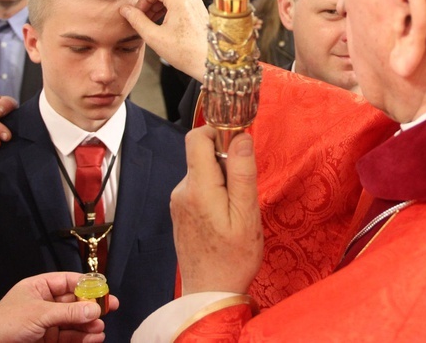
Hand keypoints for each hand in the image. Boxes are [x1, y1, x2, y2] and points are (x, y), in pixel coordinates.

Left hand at [0, 272, 119, 342]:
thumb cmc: (9, 322)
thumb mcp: (40, 314)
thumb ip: (69, 313)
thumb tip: (96, 309)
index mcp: (39, 287)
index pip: (68, 281)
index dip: (87, 285)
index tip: (104, 290)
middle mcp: (45, 302)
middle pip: (75, 302)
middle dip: (91, 307)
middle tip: (111, 307)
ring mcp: (47, 321)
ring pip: (74, 320)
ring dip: (89, 324)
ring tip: (100, 329)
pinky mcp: (48, 338)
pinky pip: (69, 335)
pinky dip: (82, 337)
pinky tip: (94, 338)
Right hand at [120, 0, 208, 77]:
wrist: (211, 64)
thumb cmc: (184, 52)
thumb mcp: (154, 37)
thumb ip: (137, 21)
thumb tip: (125, 10)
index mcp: (180, 0)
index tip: (138, 13)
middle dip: (151, 5)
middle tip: (142, 21)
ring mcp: (199, 7)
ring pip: (174, 1)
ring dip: (160, 10)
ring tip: (153, 26)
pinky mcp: (203, 16)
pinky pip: (183, 9)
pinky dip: (171, 15)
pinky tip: (167, 30)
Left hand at [171, 128, 262, 294]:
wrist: (210, 293)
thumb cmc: (234, 257)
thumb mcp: (247, 213)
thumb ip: (242, 172)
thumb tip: (241, 136)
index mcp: (198, 188)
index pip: (197, 137)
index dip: (219, 132)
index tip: (239, 146)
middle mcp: (182, 191)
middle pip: (202, 155)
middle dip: (226, 162)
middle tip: (243, 190)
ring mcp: (178, 202)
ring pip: (202, 172)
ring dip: (222, 180)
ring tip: (236, 210)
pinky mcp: (180, 212)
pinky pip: (198, 188)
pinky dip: (214, 193)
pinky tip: (225, 218)